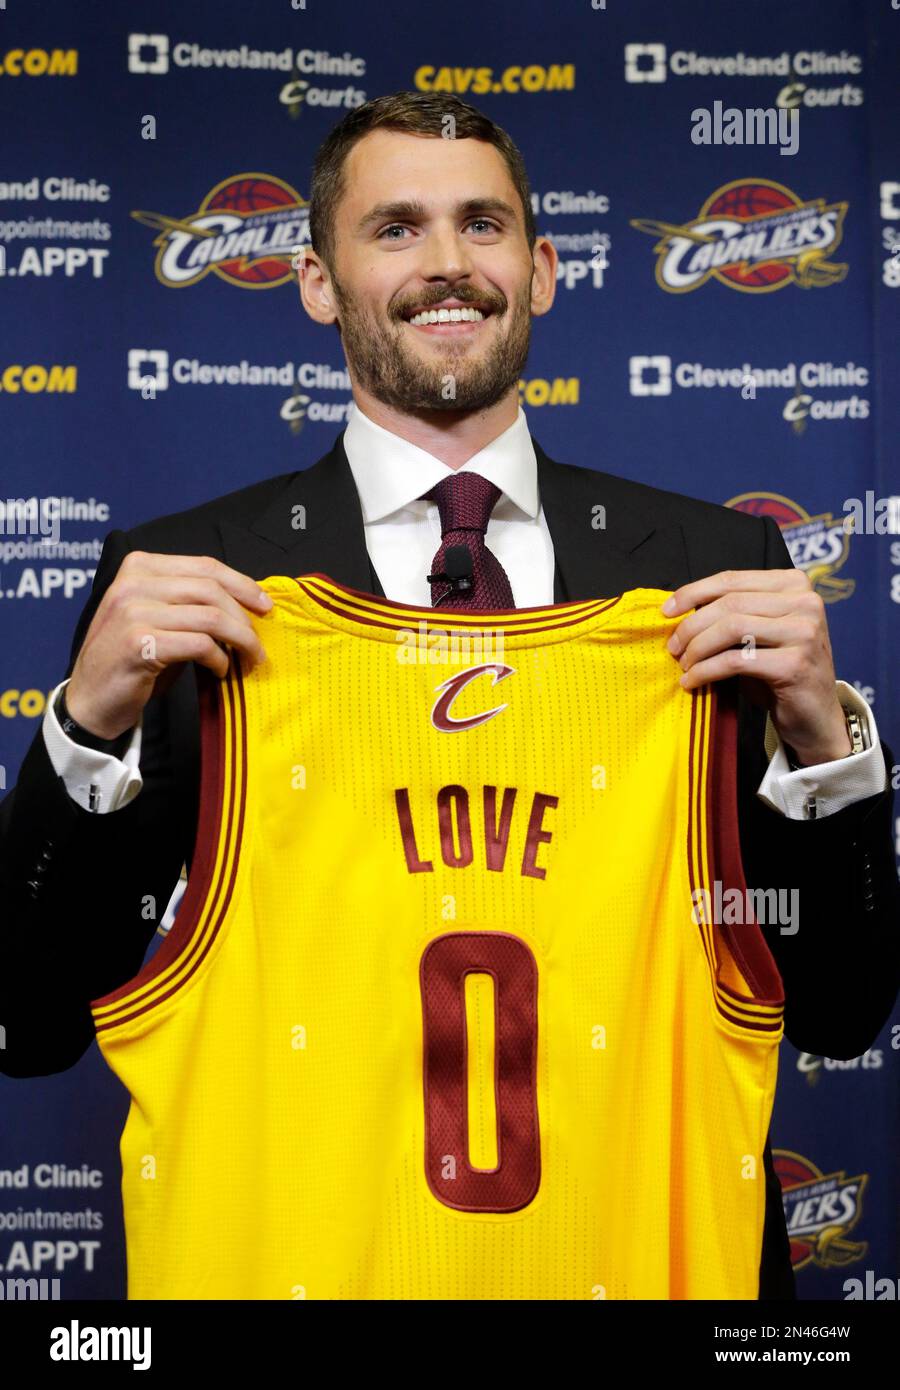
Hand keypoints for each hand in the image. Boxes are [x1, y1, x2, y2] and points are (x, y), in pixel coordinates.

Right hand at [65, 553, 271, 740]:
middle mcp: (133, 583)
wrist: (91, 699)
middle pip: (211, 590)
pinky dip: (219, 659)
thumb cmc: (132, 658)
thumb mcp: (157, 616)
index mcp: (139, 567)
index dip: (242, 584)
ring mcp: (133, 612)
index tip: (265, 605)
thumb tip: (246, 600)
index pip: (205, 566)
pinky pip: (199, 645)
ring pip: (211, 617)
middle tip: (258, 643)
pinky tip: (220, 670)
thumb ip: (189, 601)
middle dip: (244, 617)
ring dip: (240, 641)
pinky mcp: (139, 644)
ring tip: (248, 660)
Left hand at [661, 568, 850, 765]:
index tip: (666, 611)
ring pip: (731, 628)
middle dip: (692, 626)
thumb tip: (679, 608)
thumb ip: (732, 613)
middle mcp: (805, 602)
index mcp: (795, 584)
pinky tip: (693, 681)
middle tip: (673, 647)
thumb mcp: (758, 633)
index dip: (694, 593)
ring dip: (697, 648)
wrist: (815, 717)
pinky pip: (736, 661)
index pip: (733, 579)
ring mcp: (804, 632)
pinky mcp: (795, 664)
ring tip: (683, 665)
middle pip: (730, 604)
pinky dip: (706, 671)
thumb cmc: (779, 671)